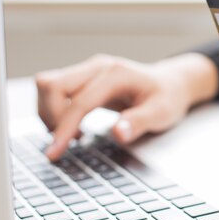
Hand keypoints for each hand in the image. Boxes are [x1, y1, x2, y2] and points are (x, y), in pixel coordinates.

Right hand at [35, 53, 218, 160]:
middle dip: (50, 117)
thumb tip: (117, 133)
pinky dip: (54, 110)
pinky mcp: (83, 78)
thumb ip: (138, 122)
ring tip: (71, 135)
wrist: (171, 84)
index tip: (55, 153)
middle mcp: (98, 66)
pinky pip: (54, 90)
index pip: (79, 102)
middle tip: (65, 142)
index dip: (64, 129)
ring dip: (49, 113)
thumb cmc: (167, 98)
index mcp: (116, 74)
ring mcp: (89, 70)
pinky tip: (73, 127)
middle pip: (52, 85)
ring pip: (47, 85)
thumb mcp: (161, 113)